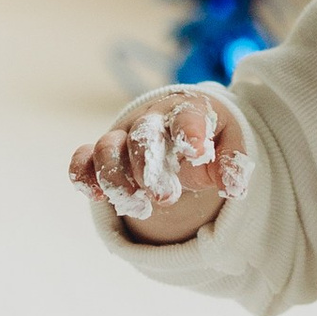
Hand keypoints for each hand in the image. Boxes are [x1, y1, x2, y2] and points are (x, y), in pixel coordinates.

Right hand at [68, 90, 250, 244]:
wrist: (181, 130)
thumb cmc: (208, 136)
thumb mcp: (230, 144)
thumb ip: (232, 162)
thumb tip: (233, 186)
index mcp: (186, 110)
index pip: (186, 115)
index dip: (189, 131)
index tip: (195, 152)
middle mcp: (150, 120)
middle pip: (142, 135)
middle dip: (150, 167)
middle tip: (166, 198)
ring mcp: (123, 137)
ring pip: (107, 147)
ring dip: (117, 178)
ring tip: (137, 205)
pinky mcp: (103, 155)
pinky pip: (83, 160)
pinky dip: (83, 175)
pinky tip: (97, 196)